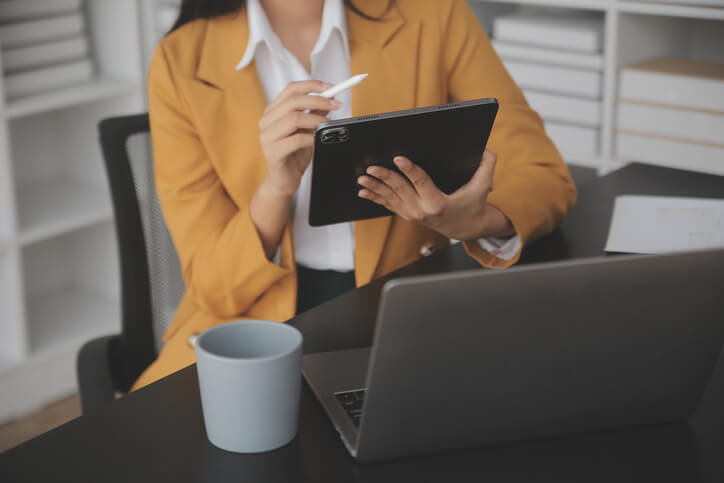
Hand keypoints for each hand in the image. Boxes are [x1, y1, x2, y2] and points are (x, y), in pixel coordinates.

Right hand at [250, 80, 340, 258]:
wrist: (283, 181)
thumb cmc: (294, 154)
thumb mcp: (308, 130)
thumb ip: (315, 114)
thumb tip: (330, 98)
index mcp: (273, 112)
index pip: (291, 89)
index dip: (312, 85)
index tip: (332, 87)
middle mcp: (266, 121)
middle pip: (293, 101)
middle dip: (318, 100)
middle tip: (337, 105)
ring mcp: (267, 137)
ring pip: (293, 118)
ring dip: (316, 119)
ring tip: (329, 125)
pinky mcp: (272, 152)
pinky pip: (296, 140)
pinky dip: (312, 138)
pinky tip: (319, 141)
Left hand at [357, 150, 513, 239]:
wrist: (465, 228)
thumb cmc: (472, 205)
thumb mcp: (483, 186)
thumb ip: (487, 166)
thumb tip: (487, 149)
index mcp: (438, 202)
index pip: (421, 182)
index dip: (409, 170)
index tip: (398, 158)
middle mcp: (422, 210)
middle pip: (400, 189)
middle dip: (384, 177)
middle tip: (372, 167)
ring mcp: (412, 214)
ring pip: (390, 198)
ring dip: (375, 187)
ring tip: (362, 178)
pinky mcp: (406, 214)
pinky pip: (387, 205)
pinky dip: (375, 197)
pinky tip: (363, 190)